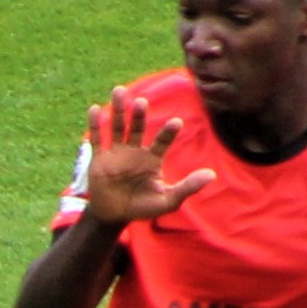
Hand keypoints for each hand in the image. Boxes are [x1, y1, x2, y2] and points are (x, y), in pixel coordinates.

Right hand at [73, 85, 215, 227]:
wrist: (115, 216)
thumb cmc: (143, 208)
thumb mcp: (168, 200)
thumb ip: (188, 187)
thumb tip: (212, 175)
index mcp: (152, 159)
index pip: (161, 141)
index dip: (168, 132)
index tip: (176, 122)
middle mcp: (134, 151)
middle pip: (137, 128)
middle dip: (138, 115)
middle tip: (141, 102)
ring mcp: (116, 153)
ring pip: (117, 127)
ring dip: (118, 111)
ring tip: (119, 91)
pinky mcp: (100, 159)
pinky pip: (97, 139)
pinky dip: (95, 124)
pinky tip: (94, 109)